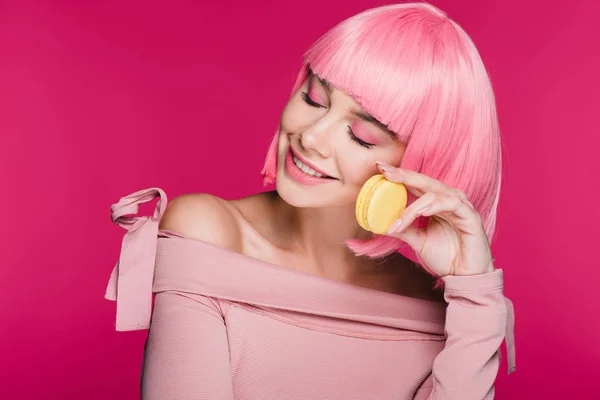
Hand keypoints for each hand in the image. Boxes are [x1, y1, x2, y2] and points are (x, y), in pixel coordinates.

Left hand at [377, 162, 494, 276]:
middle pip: (424, 181)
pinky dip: (436, 205)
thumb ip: (404, 229)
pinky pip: (453, 204)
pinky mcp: (471, 216)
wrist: (465, 277)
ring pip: (435, 193)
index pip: (415, 184)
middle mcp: (448, 199)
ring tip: (400, 218)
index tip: (379, 168)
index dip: (398, 175)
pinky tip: (423, 211)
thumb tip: (380, 222)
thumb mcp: (418, 241)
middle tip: (384, 171)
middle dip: (403, 175)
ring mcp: (461, 206)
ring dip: (414, 205)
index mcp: (436, 202)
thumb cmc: (446, 257)